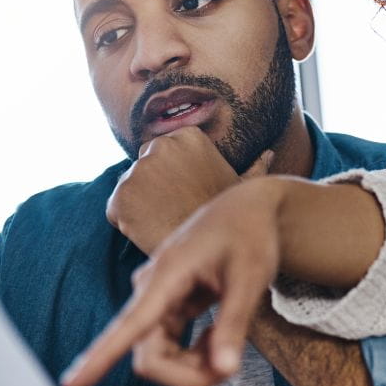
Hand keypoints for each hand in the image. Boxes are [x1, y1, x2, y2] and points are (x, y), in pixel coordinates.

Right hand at [63, 176, 285, 385]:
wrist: (247, 208)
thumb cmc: (249, 234)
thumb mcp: (250, 277)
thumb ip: (234, 325)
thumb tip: (226, 371)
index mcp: (167, 275)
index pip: (129, 326)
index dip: (99, 358)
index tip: (71, 384)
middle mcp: (151, 288)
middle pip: (149, 358)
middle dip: (188, 375)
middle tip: (230, 367)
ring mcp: (156, 298)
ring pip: (159, 356)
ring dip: (194, 366)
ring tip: (230, 344)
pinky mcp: (166, 305)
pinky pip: (169, 346)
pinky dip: (196, 354)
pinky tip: (218, 334)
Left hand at [108, 126, 272, 254]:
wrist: (212, 249)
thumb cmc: (229, 217)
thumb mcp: (243, 187)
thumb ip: (253, 167)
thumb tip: (269, 154)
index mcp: (187, 136)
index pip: (163, 151)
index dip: (171, 176)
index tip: (184, 193)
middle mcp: (159, 146)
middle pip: (142, 166)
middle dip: (151, 186)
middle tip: (172, 209)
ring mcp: (137, 170)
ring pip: (129, 189)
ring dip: (138, 204)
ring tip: (164, 222)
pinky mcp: (121, 197)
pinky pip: (116, 210)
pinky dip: (126, 222)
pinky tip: (151, 230)